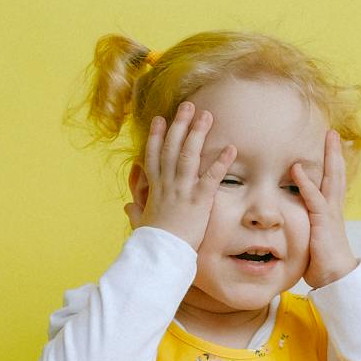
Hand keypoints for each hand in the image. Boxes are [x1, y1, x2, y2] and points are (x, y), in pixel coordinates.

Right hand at [124, 101, 235, 248]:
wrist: (159, 255)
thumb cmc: (150, 243)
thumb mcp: (140, 224)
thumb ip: (136, 212)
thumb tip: (129, 206)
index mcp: (154, 189)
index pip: (154, 156)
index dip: (157, 136)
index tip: (160, 119)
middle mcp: (167, 185)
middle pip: (172, 148)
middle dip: (180, 125)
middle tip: (188, 105)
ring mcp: (182, 191)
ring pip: (189, 155)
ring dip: (198, 133)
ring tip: (206, 115)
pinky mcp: (198, 201)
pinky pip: (211, 177)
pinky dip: (221, 162)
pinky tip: (231, 148)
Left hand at [292, 129, 356, 286]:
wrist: (336, 277)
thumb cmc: (322, 262)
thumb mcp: (311, 239)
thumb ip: (304, 226)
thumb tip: (291, 223)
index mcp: (330, 211)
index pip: (332, 181)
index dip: (331, 163)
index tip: (330, 147)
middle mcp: (333, 208)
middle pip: (337, 174)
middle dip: (335, 153)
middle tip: (334, 133)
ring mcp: (329, 213)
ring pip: (331, 179)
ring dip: (330, 158)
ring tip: (329, 138)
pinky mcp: (322, 222)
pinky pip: (313, 199)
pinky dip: (305, 183)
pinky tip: (297, 170)